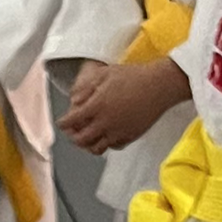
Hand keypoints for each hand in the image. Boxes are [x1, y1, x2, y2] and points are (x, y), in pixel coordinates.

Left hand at [60, 58, 187, 154]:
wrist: (160, 86)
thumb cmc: (133, 76)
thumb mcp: (105, 74)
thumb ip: (86, 88)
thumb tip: (74, 100)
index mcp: (96, 106)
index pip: (71, 121)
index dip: (63, 123)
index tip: (61, 123)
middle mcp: (105, 122)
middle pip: (81, 139)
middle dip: (73, 136)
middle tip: (72, 133)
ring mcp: (118, 131)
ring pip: (96, 148)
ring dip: (87, 145)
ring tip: (87, 139)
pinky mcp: (131, 136)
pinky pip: (113, 147)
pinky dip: (106, 144)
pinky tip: (106, 137)